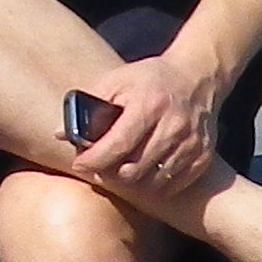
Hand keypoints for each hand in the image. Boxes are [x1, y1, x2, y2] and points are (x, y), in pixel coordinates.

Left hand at [67, 44, 229, 203]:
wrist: (198, 76)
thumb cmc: (150, 79)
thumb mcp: (117, 81)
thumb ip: (88, 105)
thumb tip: (59, 134)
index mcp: (148, 105)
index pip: (117, 145)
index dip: (93, 160)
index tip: (80, 164)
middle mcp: (173, 126)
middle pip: (133, 170)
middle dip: (111, 173)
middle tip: (101, 167)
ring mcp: (191, 143)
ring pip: (152, 182)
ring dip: (132, 182)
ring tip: (121, 169)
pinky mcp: (202, 156)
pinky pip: (173, 184)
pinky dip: (155, 184)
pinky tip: (145, 172)